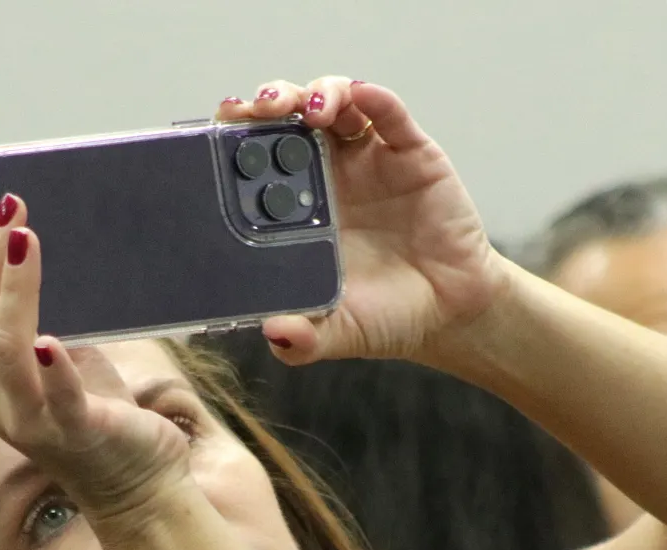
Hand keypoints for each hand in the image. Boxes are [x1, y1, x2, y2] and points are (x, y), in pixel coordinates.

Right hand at [0, 194, 189, 523]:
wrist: (135, 483)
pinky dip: (53, 366)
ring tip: (28, 239)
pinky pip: (57, 397)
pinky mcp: (76, 433)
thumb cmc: (91, 408)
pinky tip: (51, 339)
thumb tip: (24, 238)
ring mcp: (28, 421)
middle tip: (9, 209)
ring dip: (14, 287)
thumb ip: (26, 315)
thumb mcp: (48, 356)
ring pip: (3, 347)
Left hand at [217, 77, 511, 367]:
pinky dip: (372, 97)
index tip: (217, 132)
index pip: (255, 158)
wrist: (449, 315)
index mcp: (296, 209)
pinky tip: (359, 96)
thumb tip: (275, 334)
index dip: (235, 138)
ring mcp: (368, 158)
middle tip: (256, 110)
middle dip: (267, 103)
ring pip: (334, 102)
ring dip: (315, 93)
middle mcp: (327, 174)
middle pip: (287, 119)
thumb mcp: (338, 333)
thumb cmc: (385, 317)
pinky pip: (389, 113)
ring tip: (306, 108)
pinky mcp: (410, 152)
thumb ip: (303, 339)